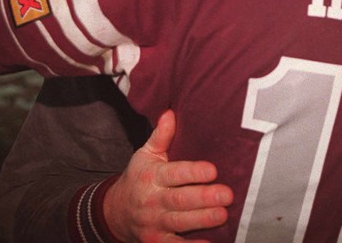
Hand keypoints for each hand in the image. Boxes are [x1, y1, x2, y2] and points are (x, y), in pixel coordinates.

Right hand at [104, 110, 232, 241]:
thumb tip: (170, 112)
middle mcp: (152, 200)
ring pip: (180, 222)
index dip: (194, 172)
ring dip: (202, 219)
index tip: (213, 170)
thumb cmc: (139, 179)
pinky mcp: (157, 242)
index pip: (175, 173)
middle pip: (180, 199)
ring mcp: (154, 223)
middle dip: (204, 197)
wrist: (115, 212)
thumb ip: (160, 136)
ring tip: (223, 215)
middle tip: (227, 194)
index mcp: (152, 176)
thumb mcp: (145, 155)